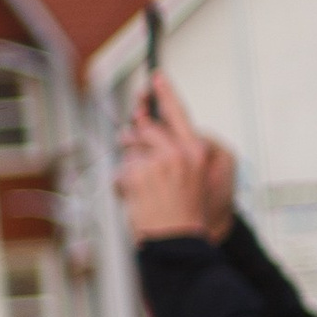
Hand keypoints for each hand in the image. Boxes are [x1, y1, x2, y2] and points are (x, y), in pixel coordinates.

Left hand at [116, 73, 236, 243]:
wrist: (177, 241)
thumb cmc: (182, 213)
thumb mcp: (188, 177)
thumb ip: (171, 152)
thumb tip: (137, 127)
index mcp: (195, 152)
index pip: (179, 114)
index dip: (166, 93)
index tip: (156, 76)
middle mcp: (178, 153)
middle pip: (146, 129)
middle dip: (135, 137)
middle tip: (133, 150)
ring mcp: (156, 163)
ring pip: (130, 150)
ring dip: (130, 166)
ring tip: (145, 191)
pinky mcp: (137, 175)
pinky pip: (121, 170)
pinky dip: (123, 184)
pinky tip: (136, 199)